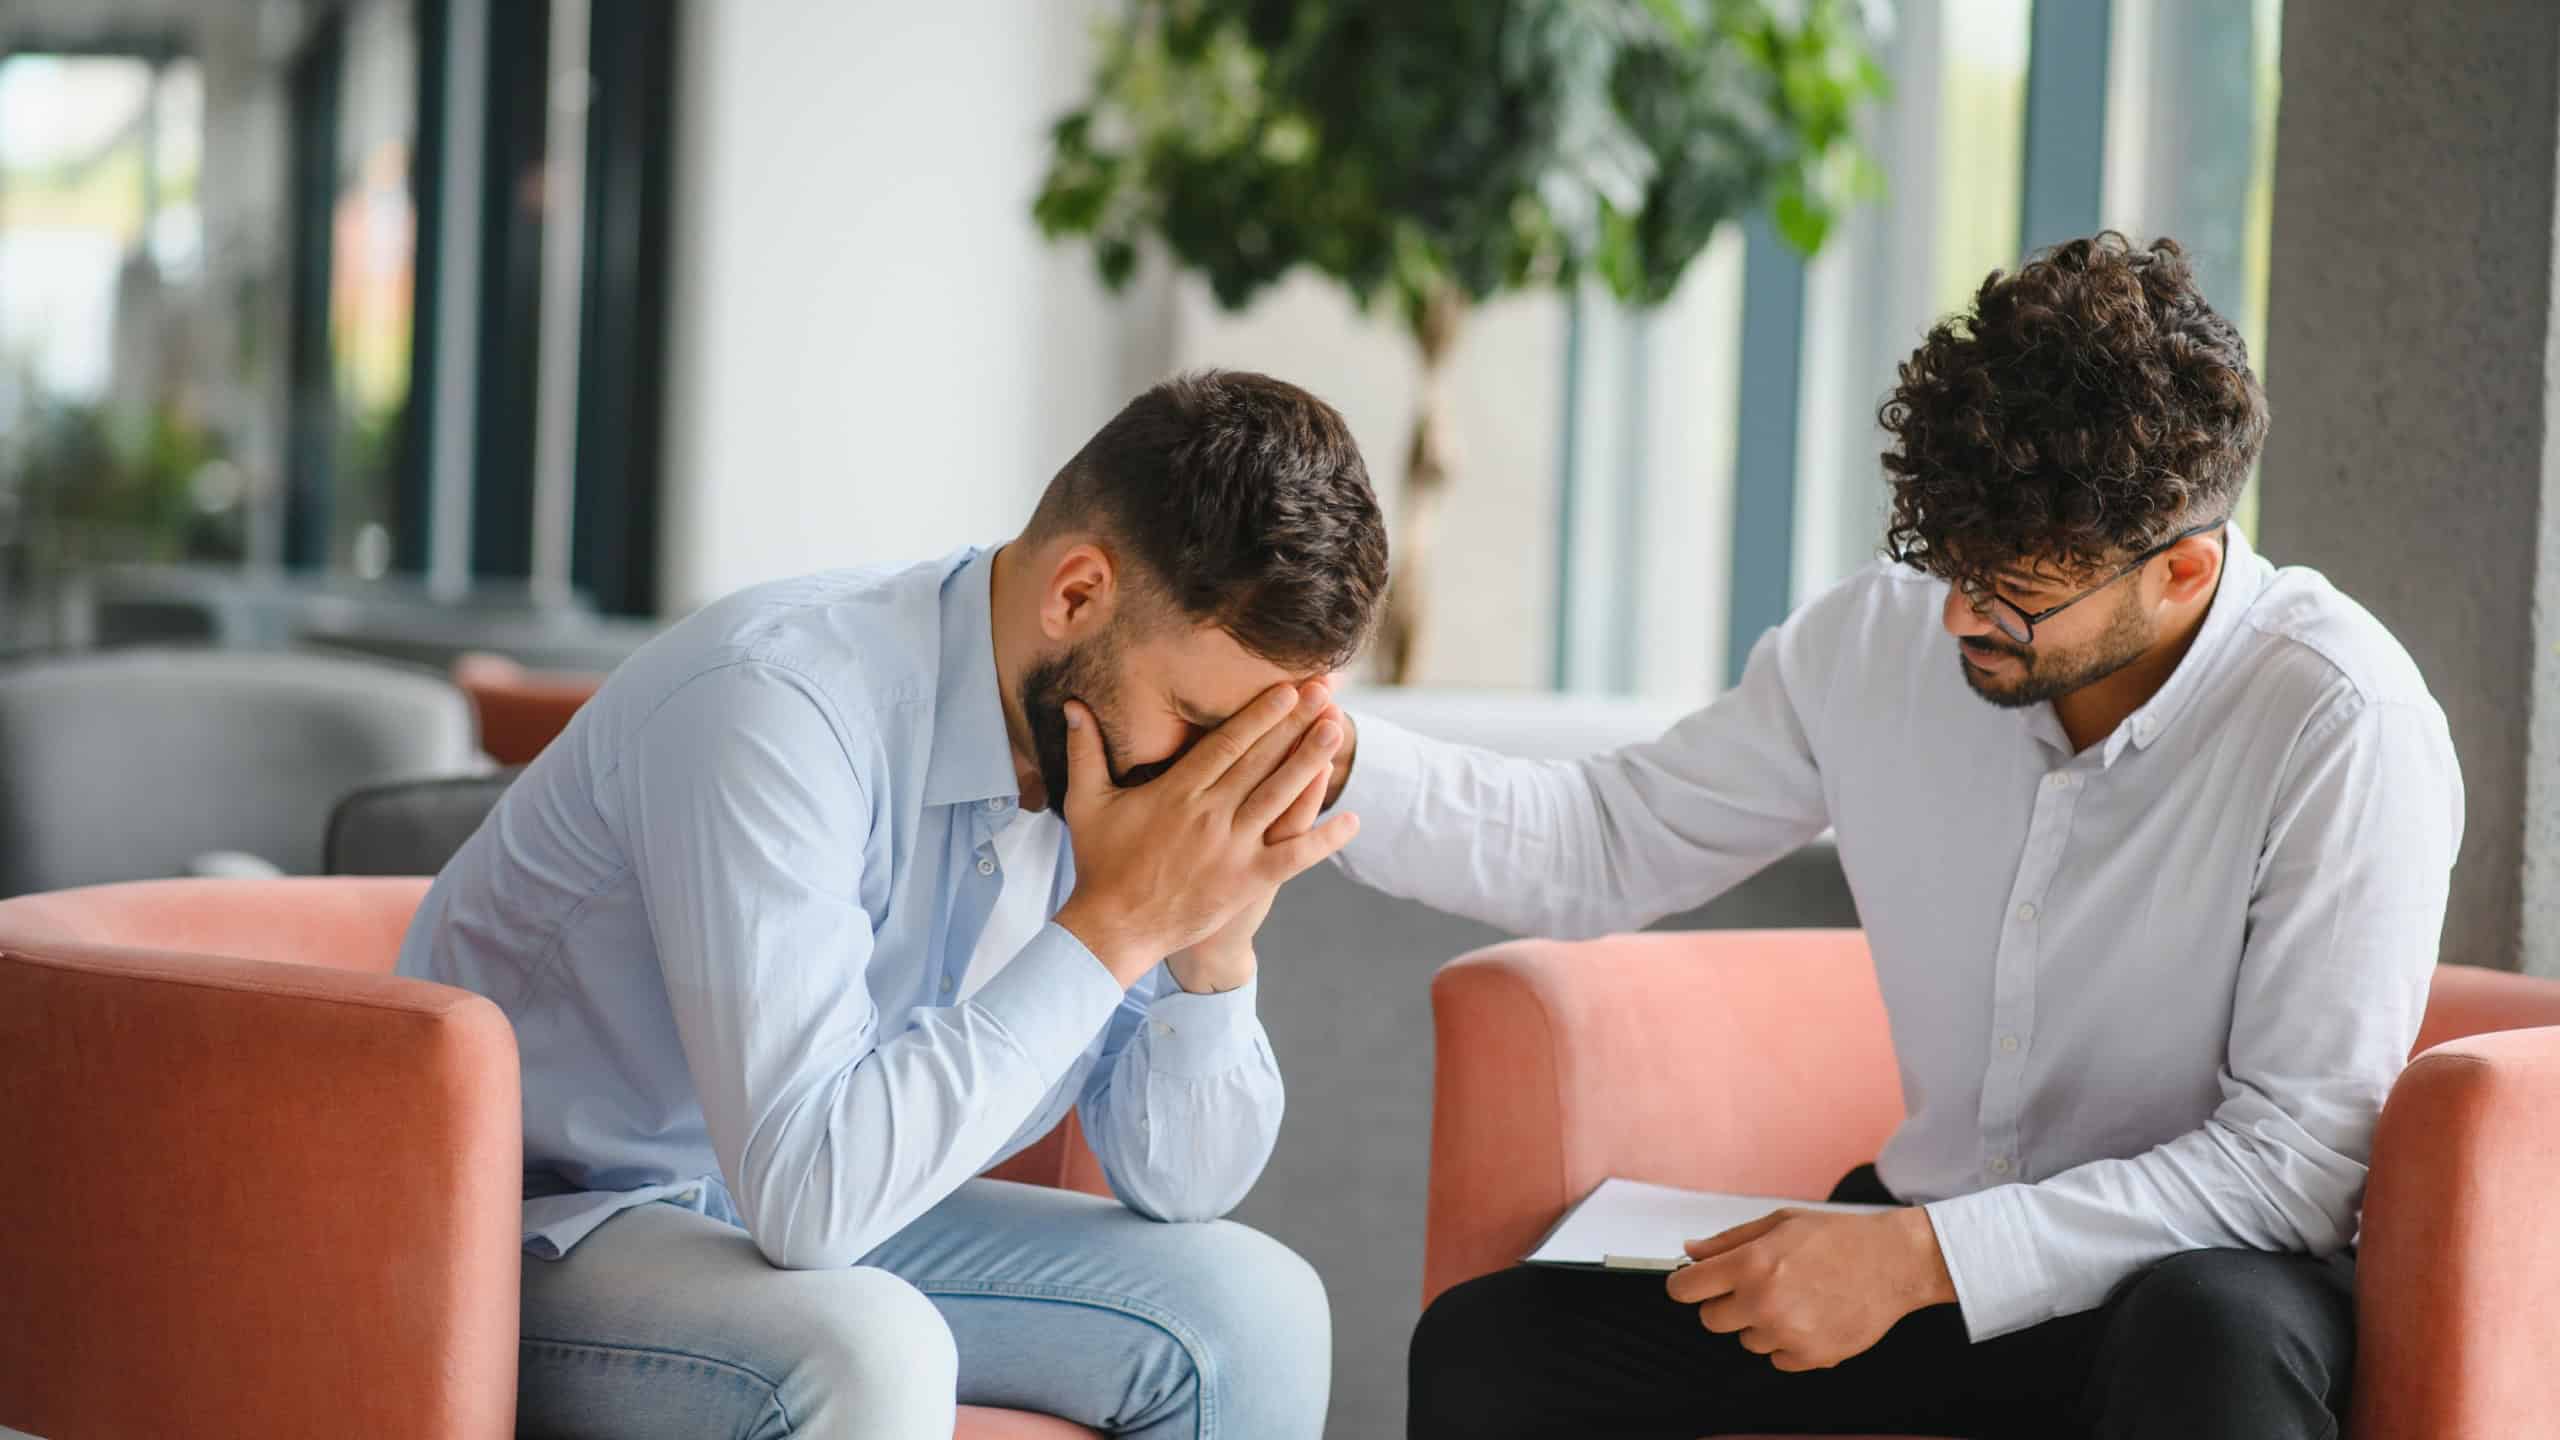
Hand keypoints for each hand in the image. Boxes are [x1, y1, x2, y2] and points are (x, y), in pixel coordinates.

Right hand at [1054, 679, 1357, 985]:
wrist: (1113, 928)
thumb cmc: (1100, 864)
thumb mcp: (1087, 802)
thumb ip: (1086, 751)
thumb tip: (1073, 706)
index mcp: (1176, 792)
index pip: (1226, 744)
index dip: (1260, 714)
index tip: (1286, 688)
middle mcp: (1209, 815)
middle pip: (1261, 761)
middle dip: (1294, 723)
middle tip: (1324, 692)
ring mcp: (1231, 849)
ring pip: (1279, 798)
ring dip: (1311, 763)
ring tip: (1336, 730)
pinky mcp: (1246, 882)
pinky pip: (1294, 857)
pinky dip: (1324, 839)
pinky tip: (1352, 820)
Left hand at [1664, 1206, 1955, 1371]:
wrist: (1892, 1263)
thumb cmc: (1837, 1238)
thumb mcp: (1778, 1223)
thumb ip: (1728, 1241)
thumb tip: (1690, 1253)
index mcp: (1751, 1264)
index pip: (1686, 1289)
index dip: (1686, 1284)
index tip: (1693, 1284)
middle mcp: (1764, 1301)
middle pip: (1710, 1319)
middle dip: (1725, 1303)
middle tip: (1756, 1286)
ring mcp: (1787, 1333)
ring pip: (1746, 1340)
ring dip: (1760, 1323)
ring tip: (1794, 1298)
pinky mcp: (1810, 1357)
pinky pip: (1776, 1358)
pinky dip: (1787, 1342)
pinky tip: (1810, 1316)